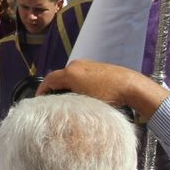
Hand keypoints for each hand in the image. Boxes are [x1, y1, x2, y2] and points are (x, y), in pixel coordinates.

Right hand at [38, 61, 168, 120]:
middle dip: (54, 89)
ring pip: (69, 76)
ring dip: (65, 86)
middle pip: (59, 77)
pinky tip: (81, 94)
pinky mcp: (95, 66)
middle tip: (52, 102)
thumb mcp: (85, 101)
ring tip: (67, 99)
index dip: (41, 90)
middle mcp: (76, 65)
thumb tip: (60, 105)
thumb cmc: (108, 94)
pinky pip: (79, 74)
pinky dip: (75, 83)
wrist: (130, 85)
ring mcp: (86, 64)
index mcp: (70, 72)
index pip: (49, 80)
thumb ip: (68, 100)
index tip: (39, 99)